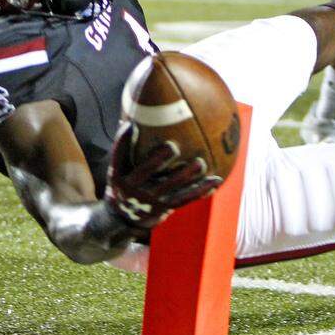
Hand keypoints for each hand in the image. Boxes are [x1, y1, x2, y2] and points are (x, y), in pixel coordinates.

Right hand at [104, 122, 221, 228]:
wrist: (124, 217)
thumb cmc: (124, 183)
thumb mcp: (118, 168)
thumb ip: (125, 148)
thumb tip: (131, 116)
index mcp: (119, 175)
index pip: (118, 155)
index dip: (122, 141)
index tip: (131, 125)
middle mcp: (132, 189)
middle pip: (146, 171)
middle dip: (158, 159)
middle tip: (172, 146)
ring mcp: (150, 200)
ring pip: (171, 187)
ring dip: (187, 175)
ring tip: (200, 163)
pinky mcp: (165, 208)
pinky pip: (186, 198)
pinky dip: (201, 189)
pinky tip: (216, 180)